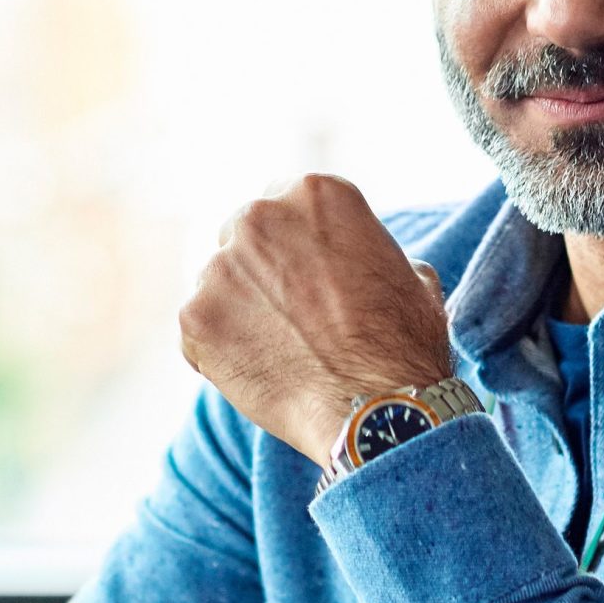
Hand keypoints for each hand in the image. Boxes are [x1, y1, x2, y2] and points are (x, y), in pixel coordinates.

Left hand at [179, 173, 452, 467]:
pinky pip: (198, 331)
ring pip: (217, 284)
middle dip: (259, 271)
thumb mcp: (408, 273)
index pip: (282, 203)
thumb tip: (358, 259)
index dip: (292, 243)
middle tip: (287, 316)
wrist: (375, 409)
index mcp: (315, 193)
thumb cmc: (403, 346)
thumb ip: (366, 250)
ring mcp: (220, 266)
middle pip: (242, 236)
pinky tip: (259, 373)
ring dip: (238, 311)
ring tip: (279, 352)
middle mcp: (260, 217)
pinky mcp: (195, 317)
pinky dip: (218, 353)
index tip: (304, 274)